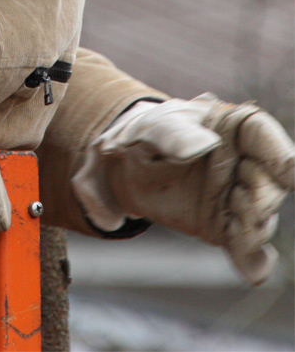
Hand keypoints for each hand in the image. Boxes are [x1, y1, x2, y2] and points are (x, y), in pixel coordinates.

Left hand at [72, 94, 294, 284]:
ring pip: (261, 217)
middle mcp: (243, 163)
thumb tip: (205, 144)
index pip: (262, 134)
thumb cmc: (142, 136)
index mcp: (230, 127)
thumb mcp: (148, 128)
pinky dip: (252, 261)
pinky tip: (254, 273)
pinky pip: (245, 248)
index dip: (280, 153)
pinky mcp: (224, 227)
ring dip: (253, 229)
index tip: (291, 173)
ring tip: (235, 233)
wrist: (122, 167)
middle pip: (269, 181)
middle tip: (244, 206)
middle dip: (263, 199)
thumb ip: (172, 133)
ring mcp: (237, 196)